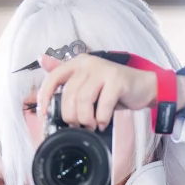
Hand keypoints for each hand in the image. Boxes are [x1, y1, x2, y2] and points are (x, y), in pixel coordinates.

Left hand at [35, 52, 157, 132]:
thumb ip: (67, 76)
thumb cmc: (113, 88)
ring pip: (83, 100)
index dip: (45, 98)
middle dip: (71, 116)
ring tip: (91, 125)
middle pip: (69, 94)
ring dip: (86, 119)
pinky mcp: (117, 81)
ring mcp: (104, 71)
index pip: (53, 78)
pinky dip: (101, 119)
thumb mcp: (88, 82)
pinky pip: (102, 105)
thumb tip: (41, 59)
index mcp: (78, 63)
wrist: (143, 87)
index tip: (45, 115)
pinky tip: (103, 122)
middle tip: (78, 125)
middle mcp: (89, 63)